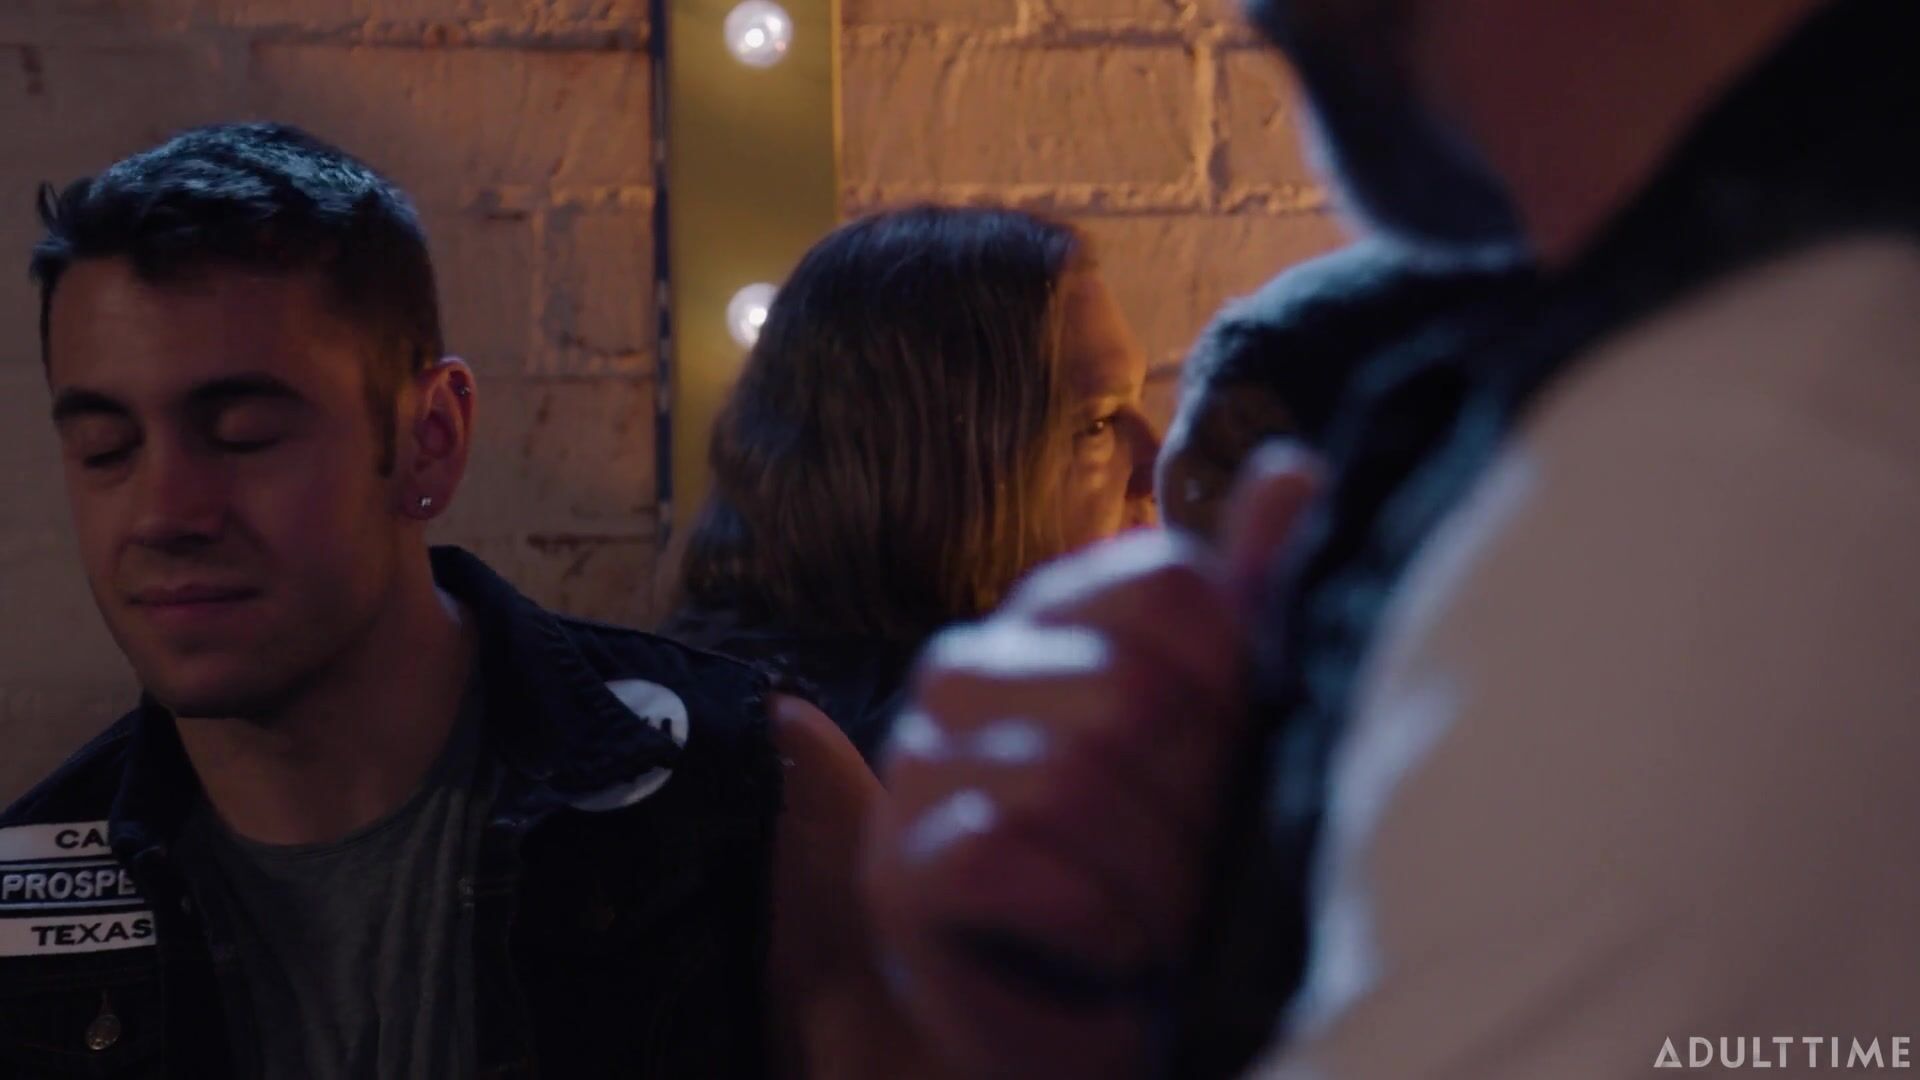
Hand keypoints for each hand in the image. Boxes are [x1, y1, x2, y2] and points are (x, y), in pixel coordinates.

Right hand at [864, 447, 1319, 1079]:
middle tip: (1213, 874)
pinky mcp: (901, 866)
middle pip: (1133, 689)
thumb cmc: (1160, 866)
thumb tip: (1295, 469)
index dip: (1240, 682)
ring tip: (1170, 925)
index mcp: (1054, 617)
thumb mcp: (1225, 735)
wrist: (1091, 1016)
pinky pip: (1008, 853)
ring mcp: (923, 763)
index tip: (1247, 762)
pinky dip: (1093, 919)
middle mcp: (970, 667)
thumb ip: (1252, 607)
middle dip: (1201, 805)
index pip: (1170, 584)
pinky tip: (1110, 948)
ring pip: (1073, 777)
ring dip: (1157, 880)